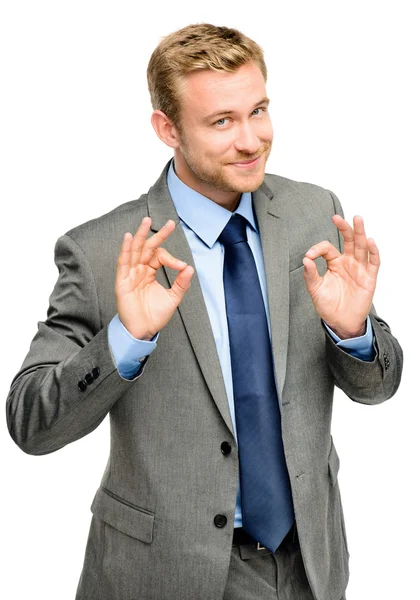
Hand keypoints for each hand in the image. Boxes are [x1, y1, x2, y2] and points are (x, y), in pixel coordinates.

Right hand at [115, 217, 193, 339]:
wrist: (143, 331)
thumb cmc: (155, 315)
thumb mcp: (173, 298)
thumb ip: (181, 283)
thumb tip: (190, 267)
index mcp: (149, 272)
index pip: (159, 256)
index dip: (171, 258)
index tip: (181, 266)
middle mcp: (139, 271)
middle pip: (147, 248)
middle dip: (157, 234)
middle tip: (170, 223)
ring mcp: (130, 275)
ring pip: (135, 251)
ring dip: (140, 236)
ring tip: (147, 221)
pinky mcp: (122, 282)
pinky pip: (123, 263)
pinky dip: (126, 250)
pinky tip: (129, 238)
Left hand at [302, 215, 379, 338]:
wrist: (340, 322)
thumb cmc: (328, 305)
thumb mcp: (315, 289)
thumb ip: (310, 274)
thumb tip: (305, 260)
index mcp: (334, 263)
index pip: (327, 248)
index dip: (318, 249)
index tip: (309, 256)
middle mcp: (348, 262)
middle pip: (348, 241)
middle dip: (344, 228)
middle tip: (337, 217)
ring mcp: (359, 269)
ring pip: (361, 247)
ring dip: (360, 233)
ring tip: (357, 219)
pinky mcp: (369, 278)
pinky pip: (373, 262)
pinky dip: (373, 251)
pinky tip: (369, 241)